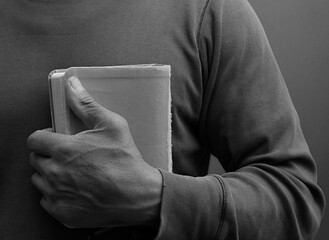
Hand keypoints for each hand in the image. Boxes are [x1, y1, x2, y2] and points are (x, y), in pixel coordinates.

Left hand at [27, 76, 161, 227]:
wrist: (137, 194)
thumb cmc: (125, 159)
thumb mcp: (112, 125)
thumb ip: (87, 104)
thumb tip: (71, 84)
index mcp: (63, 149)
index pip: (34, 140)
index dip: (44, 137)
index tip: (55, 138)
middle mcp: (55, 172)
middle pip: (35, 160)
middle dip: (48, 155)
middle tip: (68, 155)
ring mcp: (57, 195)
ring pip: (39, 180)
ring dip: (50, 174)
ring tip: (71, 173)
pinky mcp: (63, 212)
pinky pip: (48, 201)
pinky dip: (57, 195)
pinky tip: (75, 190)